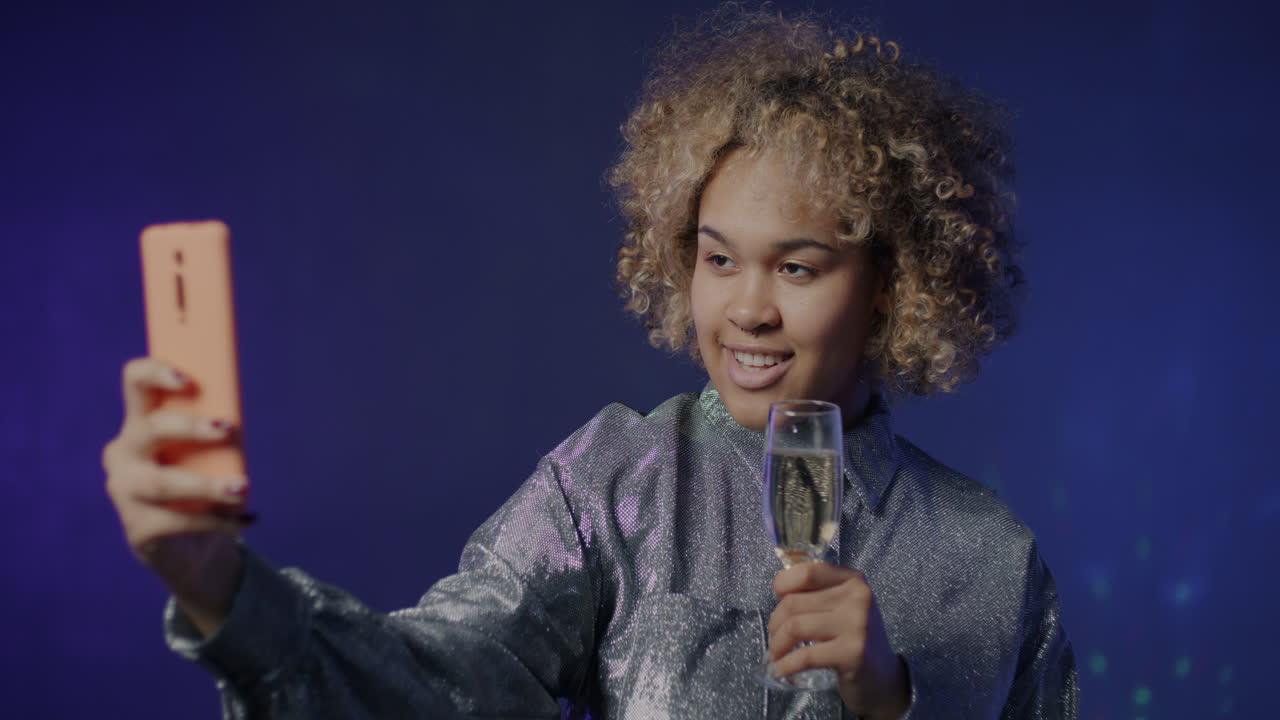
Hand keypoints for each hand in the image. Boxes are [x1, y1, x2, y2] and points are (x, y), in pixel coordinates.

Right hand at [102, 357, 249, 636]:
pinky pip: (180, 520)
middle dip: (191, 427)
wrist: (189, 547)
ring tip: (242, 488)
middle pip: (151, 429)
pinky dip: (220, 520)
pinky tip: (246, 519)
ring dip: (207, 485)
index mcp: (140, 423)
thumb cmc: (201, 482)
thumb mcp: (210, 453)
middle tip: (228, 429)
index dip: (155, 373)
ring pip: (163, 482)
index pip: (135, 383)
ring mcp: (124, 491)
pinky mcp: (138, 527)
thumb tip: (238, 426)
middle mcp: (124, 452)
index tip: (187, 379)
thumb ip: (218, 431)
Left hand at [768, 562, 910, 719]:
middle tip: (775, 637)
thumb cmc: (853, 639)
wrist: (883, 678)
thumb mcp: (842, 607)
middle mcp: (858, 597)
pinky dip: (785, 665)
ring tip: (775, 654)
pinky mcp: (852, 653)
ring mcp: (857, 624)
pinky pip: (805, 656)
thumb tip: (778, 590)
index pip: (807, 572)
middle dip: (775, 622)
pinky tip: (780, 670)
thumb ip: (818, 592)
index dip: (783, 585)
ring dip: (777, 644)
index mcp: (853, 580)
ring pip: (795, 627)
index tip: (778, 601)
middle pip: (794, 602)